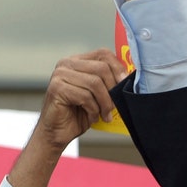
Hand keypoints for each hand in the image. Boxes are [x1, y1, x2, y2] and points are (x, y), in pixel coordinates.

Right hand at [8, 49, 126, 186]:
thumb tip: (130, 78)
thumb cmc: (78, 114)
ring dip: (104, 103)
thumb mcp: (97, 95)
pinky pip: (84, 96)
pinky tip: (91, 116)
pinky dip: (93, 109)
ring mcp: (60, 75)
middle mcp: (67, 64)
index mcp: (78, 61)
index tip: (125, 84)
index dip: (118, 68)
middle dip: (112, 90)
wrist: (57, 133)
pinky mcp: (57, 88)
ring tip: (104, 114)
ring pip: (95, 83)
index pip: (103, 54)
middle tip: (114, 107)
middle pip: (101, 68)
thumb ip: (108, 82)